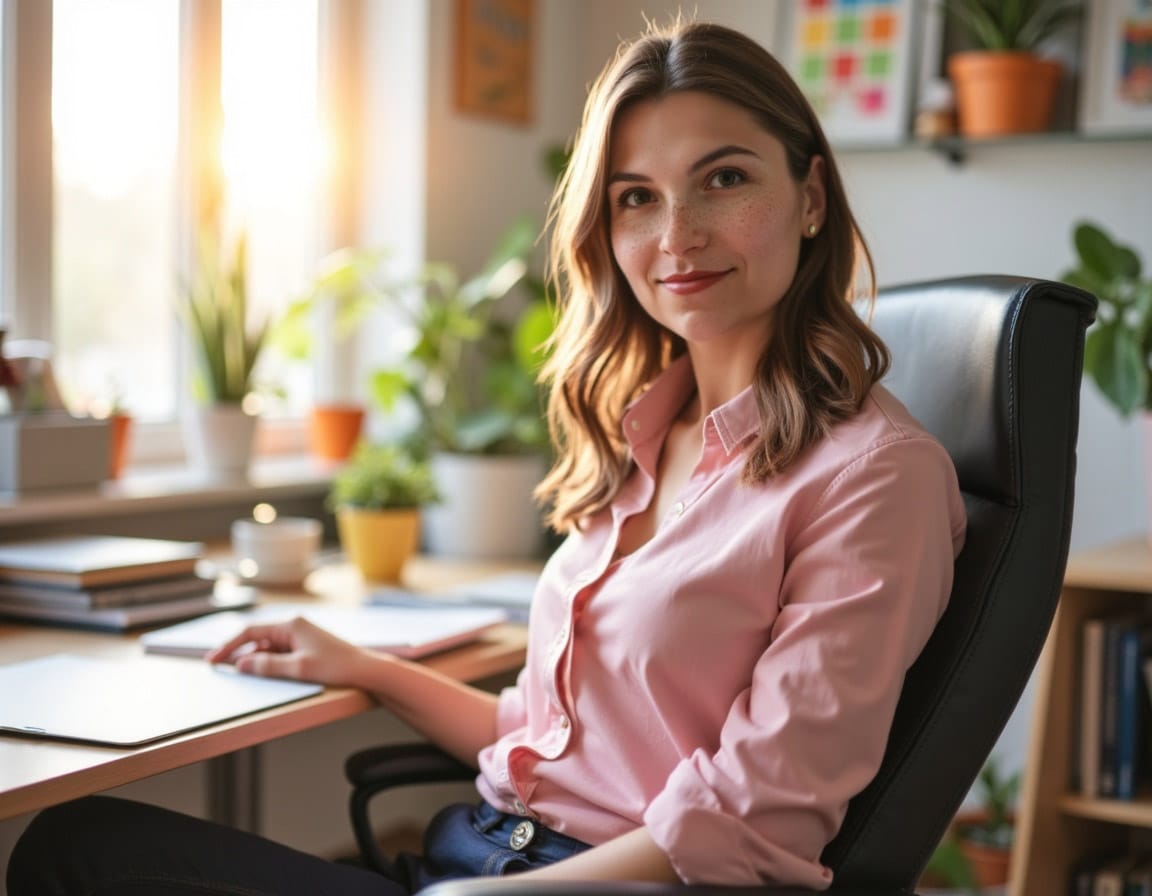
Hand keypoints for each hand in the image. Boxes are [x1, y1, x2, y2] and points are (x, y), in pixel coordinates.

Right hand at [205, 616, 370, 684]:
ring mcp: (299, 636)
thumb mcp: (299, 669)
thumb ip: (268, 665)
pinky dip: (265, 661)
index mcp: (291, 624)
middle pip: (256, 637)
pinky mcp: (305, 646)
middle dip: (236, 651)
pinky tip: (258, 671)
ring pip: (266, 646)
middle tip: (216, 666)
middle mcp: (293, 626)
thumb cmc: (337, 666)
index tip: (212, 659)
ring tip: (233, 672)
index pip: (250, 631)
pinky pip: (278, 652)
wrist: (365, 669)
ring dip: (251, 658)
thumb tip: (241, 663)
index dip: (229, 645)